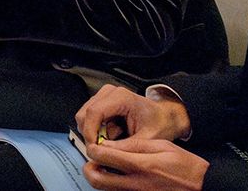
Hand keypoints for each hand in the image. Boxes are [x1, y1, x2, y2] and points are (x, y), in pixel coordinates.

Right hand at [75, 84, 190, 144]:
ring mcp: (103, 97)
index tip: (94, 148)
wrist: (164, 117)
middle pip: (84, 114)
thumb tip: (104, 153)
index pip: (94, 112)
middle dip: (90, 135)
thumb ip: (125, 146)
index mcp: (121, 97)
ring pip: (83, 118)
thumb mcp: (147, 138)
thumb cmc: (159, 123)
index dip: (90, 132)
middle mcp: (109, 93)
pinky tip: (111, 137)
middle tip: (103, 150)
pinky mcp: (100, 104)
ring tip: (113, 142)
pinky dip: (96, 132)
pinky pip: (88, 120)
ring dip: (94, 134)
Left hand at [84, 138, 208, 190]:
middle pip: (95, 179)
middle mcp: (135, 183)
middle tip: (95, 159)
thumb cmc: (185, 166)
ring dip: (99, 177)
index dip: (94, 148)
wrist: (202, 186)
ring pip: (103, 189)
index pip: (102, 156)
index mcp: (141, 165)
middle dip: (89, 167)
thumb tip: (109, 143)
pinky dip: (111, 186)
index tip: (96, 144)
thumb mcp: (162, 145)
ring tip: (106, 167)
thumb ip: (134, 144)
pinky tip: (118, 177)